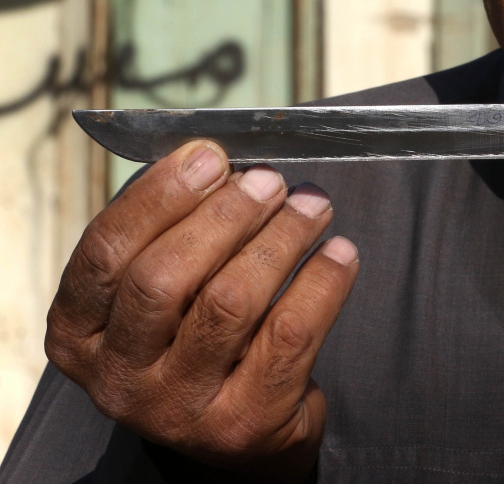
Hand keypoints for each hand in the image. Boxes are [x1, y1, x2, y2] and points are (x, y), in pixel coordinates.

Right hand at [45, 141, 358, 481]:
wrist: (243, 431)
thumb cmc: (200, 336)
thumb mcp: (166, 292)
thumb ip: (174, 233)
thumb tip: (216, 161)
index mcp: (80, 333)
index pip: (105, 252)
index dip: (159, 197)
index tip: (210, 155)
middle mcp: (118, 378)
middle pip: (163, 277)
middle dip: (225, 215)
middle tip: (270, 181)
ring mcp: (178, 407)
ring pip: (229, 303)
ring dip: (279, 239)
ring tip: (313, 205)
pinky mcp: (243, 423)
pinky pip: (289, 336)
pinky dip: (321, 283)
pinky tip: (340, 253)